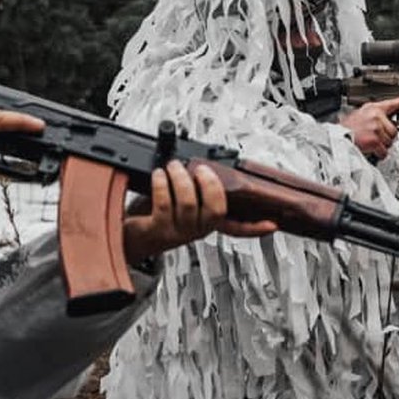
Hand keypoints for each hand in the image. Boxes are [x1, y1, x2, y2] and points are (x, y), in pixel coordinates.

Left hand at [122, 161, 276, 266]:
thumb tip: (201, 164)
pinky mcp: (158, 230)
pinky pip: (164, 204)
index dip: (254, 227)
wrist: (127, 234)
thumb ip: (195, 188)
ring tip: (173, 167)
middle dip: (210, 184)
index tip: (271, 223)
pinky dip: (162, 184)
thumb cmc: (152, 213)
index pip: (235, 228)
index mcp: (204, 224)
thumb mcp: (178, 201)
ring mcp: (177, 232)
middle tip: (201, 169)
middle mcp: (194, 231)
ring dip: (181, 179)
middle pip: (216, 210)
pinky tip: (159, 176)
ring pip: (189, 204)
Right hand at [340, 95, 398, 159]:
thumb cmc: (346, 129)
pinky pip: (384, 151)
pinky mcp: (375, 140)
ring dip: (381, 145)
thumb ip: (373, 116)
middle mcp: (376, 116)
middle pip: (393, 130)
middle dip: (386, 136)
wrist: (336, 138)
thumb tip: (385, 123)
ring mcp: (376, 127)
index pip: (391, 103)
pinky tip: (370, 149)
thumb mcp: (358, 115)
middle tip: (373, 137)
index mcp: (372, 108)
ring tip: (369, 142)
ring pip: (390, 141)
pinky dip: (379, 153)